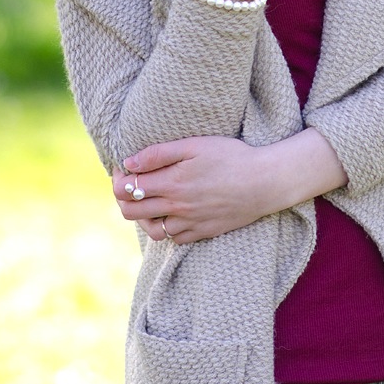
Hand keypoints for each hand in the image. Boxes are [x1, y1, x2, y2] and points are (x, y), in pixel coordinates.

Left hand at [112, 136, 272, 243]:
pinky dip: (167, 227)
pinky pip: (174, 238)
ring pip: (151, 229)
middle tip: (131, 184)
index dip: (118, 178)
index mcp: (171, 183)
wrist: (264, 182)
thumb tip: (128, 163)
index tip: (124, 168)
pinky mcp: (203, 232)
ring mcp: (189, 223)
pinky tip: (173, 212)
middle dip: (123, 198)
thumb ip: (159, 153)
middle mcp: (176, 207)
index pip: (126, 189)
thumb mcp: (194, 145)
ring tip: (151, 200)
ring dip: (144, 215)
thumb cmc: (231, 156)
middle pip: (131, 212)